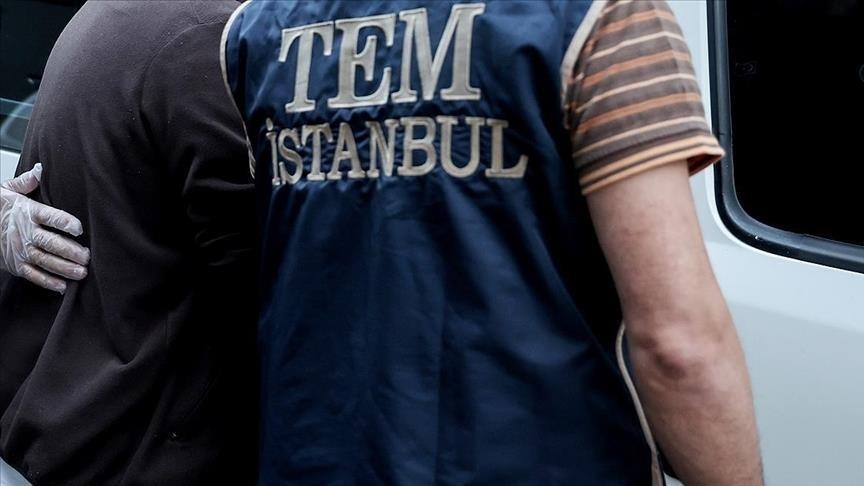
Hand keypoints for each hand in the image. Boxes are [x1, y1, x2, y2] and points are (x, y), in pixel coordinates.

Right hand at [1, 164, 90, 292]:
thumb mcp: (5, 191)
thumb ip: (26, 182)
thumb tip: (40, 170)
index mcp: (27, 212)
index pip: (50, 217)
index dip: (65, 223)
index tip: (79, 228)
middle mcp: (25, 232)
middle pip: (51, 243)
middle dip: (71, 251)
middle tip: (87, 256)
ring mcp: (20, 250)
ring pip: (45, 261)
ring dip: (64, 268)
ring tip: (81, 272)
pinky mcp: (15, 265)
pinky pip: (33, 275)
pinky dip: (47, 282)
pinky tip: (62, 286)